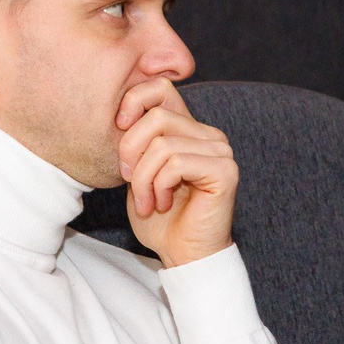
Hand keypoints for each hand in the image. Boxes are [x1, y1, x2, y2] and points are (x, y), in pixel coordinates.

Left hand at [116, 79, 237, 267]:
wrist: (182, 255)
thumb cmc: (160, 218)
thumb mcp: (137, 172)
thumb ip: (135, 141)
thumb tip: (120, 115)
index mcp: (188, 128)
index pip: (160, 88)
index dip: (133, 102)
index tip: (118, 129)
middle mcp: (208, 134)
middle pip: (157, 117)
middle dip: (131, 151)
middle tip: (129, 180)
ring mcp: (220, 150)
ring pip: (163, 144)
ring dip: (144, 178)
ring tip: (148, 201)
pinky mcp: (225, 170)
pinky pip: (177, 163)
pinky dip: (159, 186)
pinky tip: (162, 203)